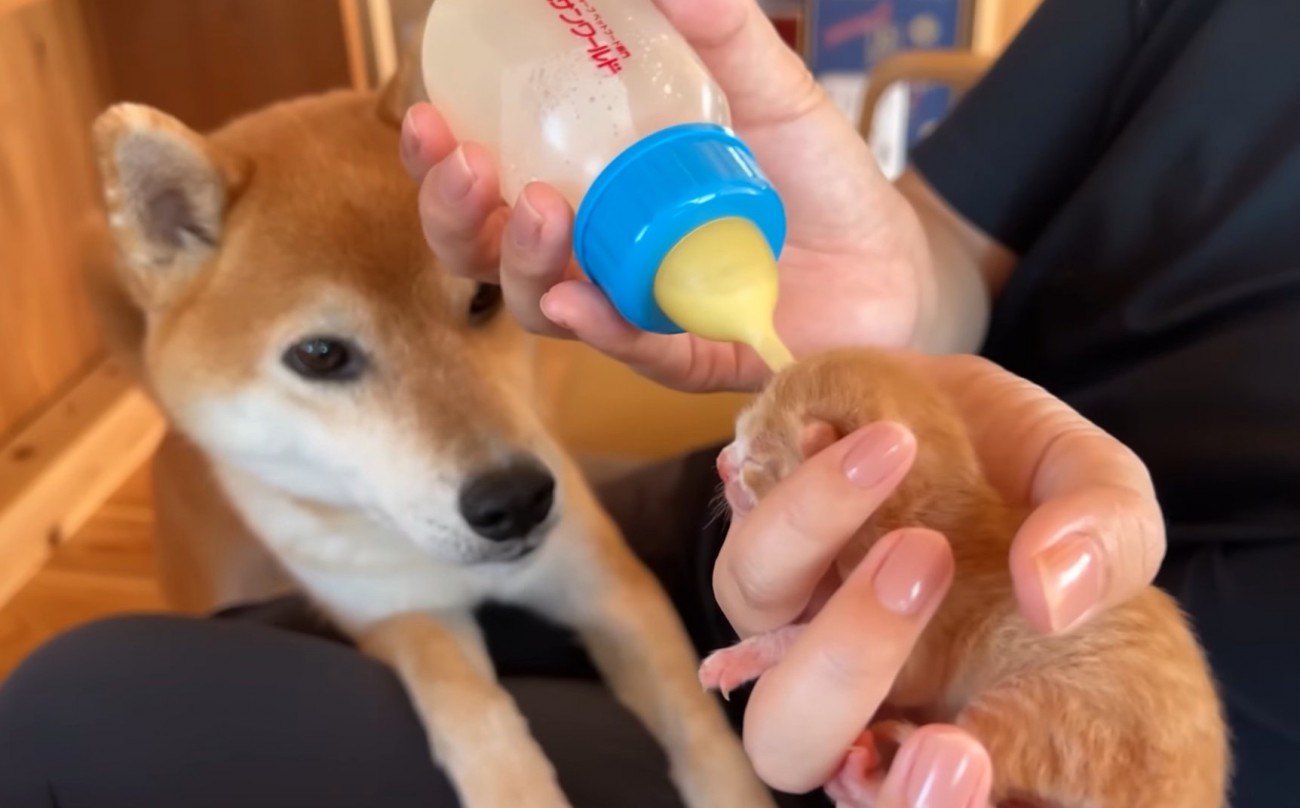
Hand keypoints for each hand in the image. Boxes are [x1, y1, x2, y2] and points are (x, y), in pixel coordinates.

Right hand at [402, 0, 933, 392]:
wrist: (901, 262)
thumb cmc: (823, 182)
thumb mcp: (773, 94)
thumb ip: (723, 37)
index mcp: (600, 199)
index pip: (499, 188)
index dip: (448, 160)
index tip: (426, 114)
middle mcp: (605, 261)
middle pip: (498, 255)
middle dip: (461, 218)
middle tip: (461, 167)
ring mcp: (645, 314)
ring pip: (550, 309)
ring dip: (527, 268)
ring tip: (538, 215)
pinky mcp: (698, 359)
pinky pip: (639, 354)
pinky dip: (606, 330)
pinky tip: (580, 302)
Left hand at [711, 354, 1164, 797]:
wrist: (954, 398)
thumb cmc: (1031, 474)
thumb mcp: (1101, 492)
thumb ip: (1107, 542)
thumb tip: (1051, 593)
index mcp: (950, 714)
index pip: (917, 796)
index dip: (921, 799)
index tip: (959, 756)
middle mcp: (856, 686)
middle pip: (792, 742)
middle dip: (842, 667)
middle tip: (925, 561)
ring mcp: (793, 614)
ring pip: (751, 617)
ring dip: (812, 531)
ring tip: (897, 452)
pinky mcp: (758, 543)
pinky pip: (741, 536)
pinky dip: (789, 484)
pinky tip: (849, 427)